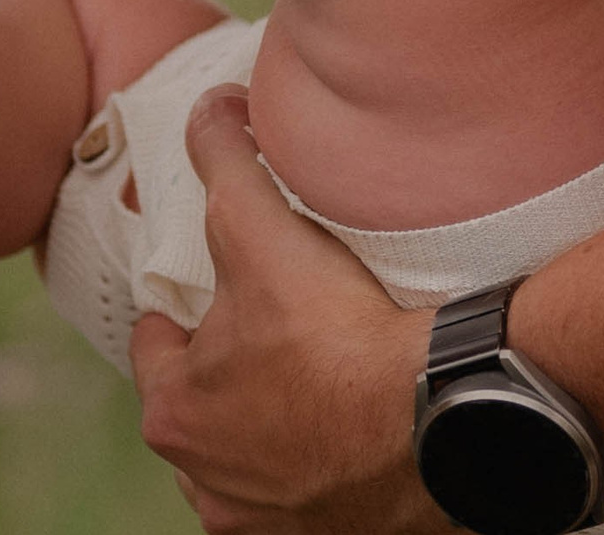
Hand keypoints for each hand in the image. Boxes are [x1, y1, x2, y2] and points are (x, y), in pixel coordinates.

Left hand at [129, 88, 447, 534]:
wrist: (445, 423)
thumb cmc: (339, 336)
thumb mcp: (261, 227)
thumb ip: (226, 163)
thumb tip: (209, 110)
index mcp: (174, 416)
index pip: (158, 344)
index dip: (189, 307)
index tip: (224, 287)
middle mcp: (209, 485)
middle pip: (207, 406)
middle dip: (233, 368)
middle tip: (283, 325)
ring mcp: (270, 522)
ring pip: (256, 456)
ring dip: (278, 422)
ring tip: (328, 374)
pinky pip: (316, 493)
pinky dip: (328, 464)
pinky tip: (362, 424)